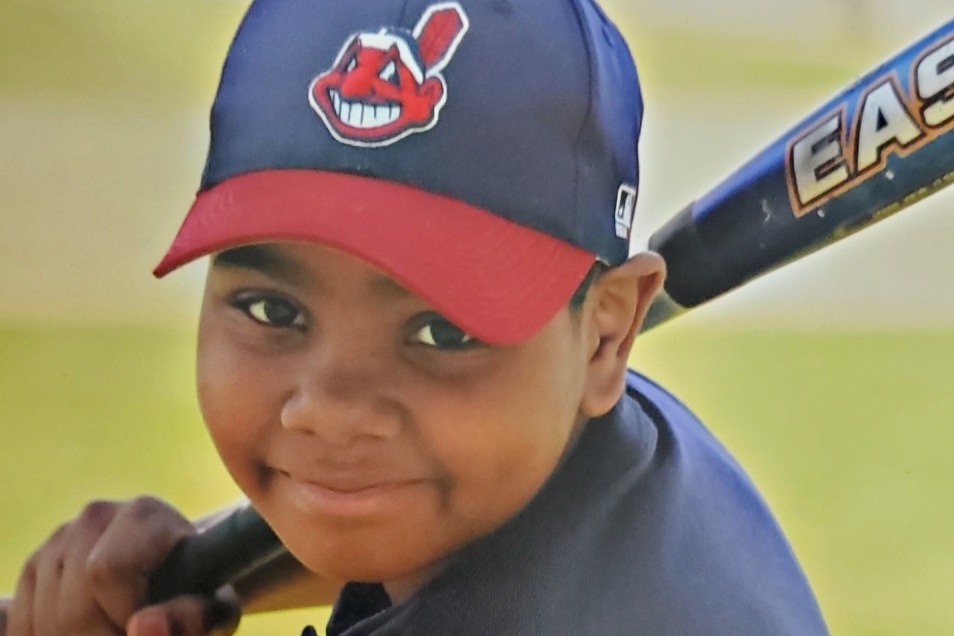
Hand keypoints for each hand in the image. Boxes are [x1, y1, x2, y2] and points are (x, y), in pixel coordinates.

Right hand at [5, 497, 239, 635]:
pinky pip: (23, 622)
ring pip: (45, 618)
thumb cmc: (200, 592)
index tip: (142, 626)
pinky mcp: (35, 565)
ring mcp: (60, 538)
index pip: (107, 571)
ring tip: (114, 631)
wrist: (178, 573)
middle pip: (73, 606)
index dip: (123, 615)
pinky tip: (89, 631)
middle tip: (126, 635)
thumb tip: (143, 628)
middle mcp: (96, 516)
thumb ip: (190, 617)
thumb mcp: (214, 607)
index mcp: (144, 514)